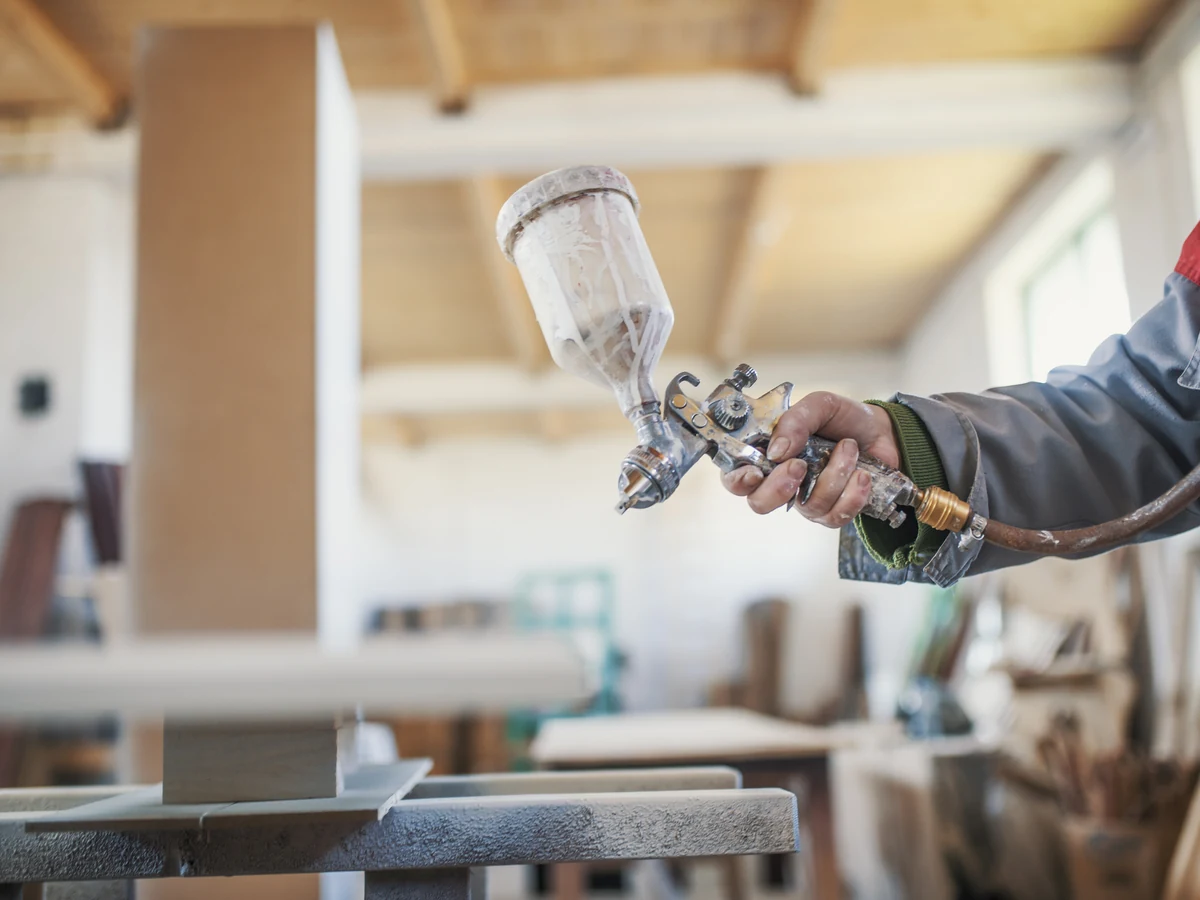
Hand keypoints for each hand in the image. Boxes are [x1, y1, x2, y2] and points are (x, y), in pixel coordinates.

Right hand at [721, 392, 900, 527]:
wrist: (883, 432)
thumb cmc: (843, 418)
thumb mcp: (819, 405)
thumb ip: (795, 420)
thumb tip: (777, 450)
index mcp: (767, 454)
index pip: (735, 477)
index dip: (738, 480)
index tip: (755, 472)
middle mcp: (781, 481)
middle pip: (760, 503)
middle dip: (778, 488)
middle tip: (800, 465)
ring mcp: (806, 500)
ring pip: (808, 506)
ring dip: (834, 474)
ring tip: (849, 448)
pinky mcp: (833, 512)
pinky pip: (836, 516)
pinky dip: (853, 493)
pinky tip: (862, 474)